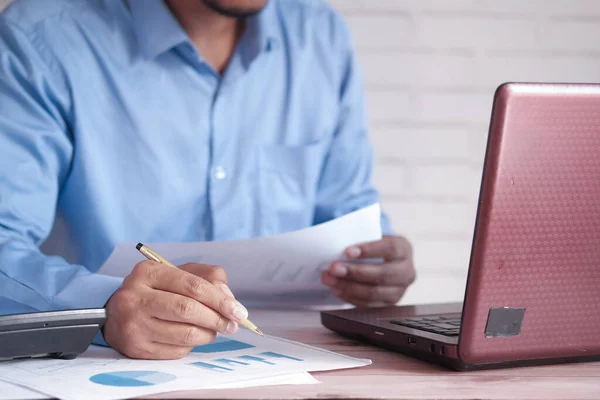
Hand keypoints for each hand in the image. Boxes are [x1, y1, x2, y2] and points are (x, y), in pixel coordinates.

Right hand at [103, 261, 247, 359]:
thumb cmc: (157, 290)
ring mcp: (133, 325)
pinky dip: (191, 346)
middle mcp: (135, 298)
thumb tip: (229, 299)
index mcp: (148, 272)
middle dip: (217, 319)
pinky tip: (191, 337)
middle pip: (188, 310)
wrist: (117, 313)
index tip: (238, 311)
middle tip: (232, 324)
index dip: (220, 300)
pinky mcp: (135, 348)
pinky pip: (176, 351)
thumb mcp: (179, 273)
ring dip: (208, 334)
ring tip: (213, 330)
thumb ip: (208, 277)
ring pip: (184, 334)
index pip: (192, 286)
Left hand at [321, 235, 415, 306]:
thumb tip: (336, 244)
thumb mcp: (373, 237)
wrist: (385, 262)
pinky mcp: (389, 304)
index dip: (369, 250)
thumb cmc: (374, 247)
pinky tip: (336, 289)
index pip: (390, 248)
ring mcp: (399, 290)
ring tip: (329, 279)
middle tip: (334, 268)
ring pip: (374, 292)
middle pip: (382, 274)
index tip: (348, 252)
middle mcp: (406, 271)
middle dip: (355, 272)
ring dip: (348, 286)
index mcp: (404, 249)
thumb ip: (360, 239)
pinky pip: (368, 304)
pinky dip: (349, 297)